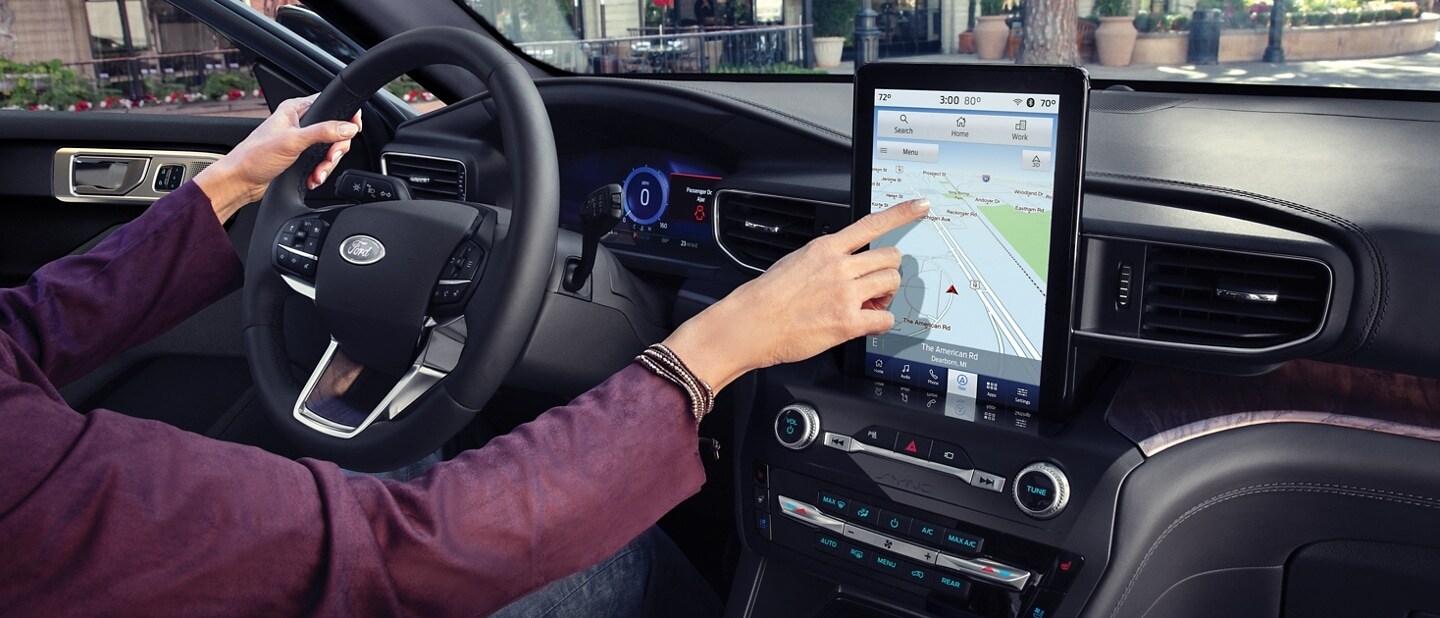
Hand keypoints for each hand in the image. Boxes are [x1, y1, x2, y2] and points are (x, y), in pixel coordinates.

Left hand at [194, 94, 361, 221]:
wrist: (240, 181)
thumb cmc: (254, 156)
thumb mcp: (293, 141)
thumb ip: (323, 132)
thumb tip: (348, 127)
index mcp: (296, 109)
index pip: (330, 105)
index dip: (345, 117)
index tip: (352, 130)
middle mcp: (299, 123)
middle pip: (334, 132)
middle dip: (334, 150)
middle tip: (329, 158)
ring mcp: (300, 141)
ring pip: (329, 150)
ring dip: (326, 165)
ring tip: (317, 174)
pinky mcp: (300, 157)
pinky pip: (320, 163)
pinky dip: (319, 172)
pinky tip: (312, 178)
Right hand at [663, 198, 929, 390]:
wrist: (749, 324)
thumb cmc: (766, 297)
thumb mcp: (796, 261)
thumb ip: (826, 258)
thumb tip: (846, 261)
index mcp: (826, 248)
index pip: (872, 224)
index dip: (902, 214)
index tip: (921, 206)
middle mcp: (839, 267)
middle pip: (891, 258)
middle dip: (887, 272)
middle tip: (874, 286)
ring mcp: (845, 294)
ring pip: (891, 284)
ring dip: (885, 296)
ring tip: (867, 305)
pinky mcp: (847, 322)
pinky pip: (886, 319)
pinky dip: (881, 322)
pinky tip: (866, 324)